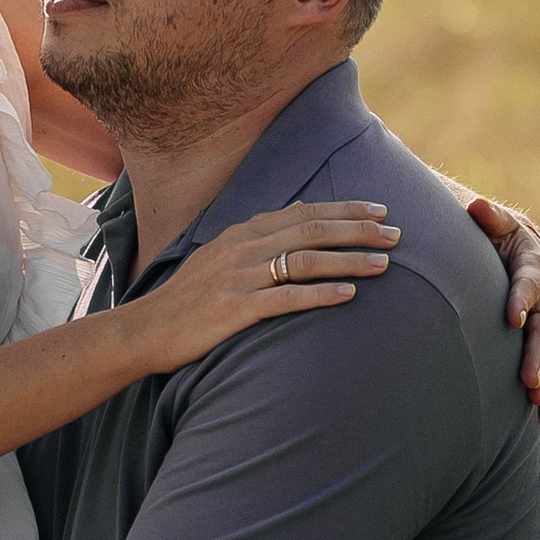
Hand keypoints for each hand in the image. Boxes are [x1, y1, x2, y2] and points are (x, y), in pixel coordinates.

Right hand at [133, 202, 399, 374]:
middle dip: (357, 230)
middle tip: (395, 233)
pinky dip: (322, 294)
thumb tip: (291, 231)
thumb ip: (253, 245)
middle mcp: (242, 248)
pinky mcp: (235, 309)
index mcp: (240, 233)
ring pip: (305, 260)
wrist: (144, 330)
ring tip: (385, 263)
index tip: (378, 209)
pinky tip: (349, 294)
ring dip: (349, 259)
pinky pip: (287, 298)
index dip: (343, 209)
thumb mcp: (216, 261)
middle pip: (311, 230)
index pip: (302, 212)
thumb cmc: (184, 302)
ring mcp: (239, 278)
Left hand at [466, 196, 539, 421]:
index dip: (520, 299)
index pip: (528, 282)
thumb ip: (487, 218)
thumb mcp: (495, 224)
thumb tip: (474, 206)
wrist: (518, 253)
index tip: (511, 319)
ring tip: (536, 400)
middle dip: (536, 354)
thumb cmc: (498, 238)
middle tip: (526, 379)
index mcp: (533, 266)